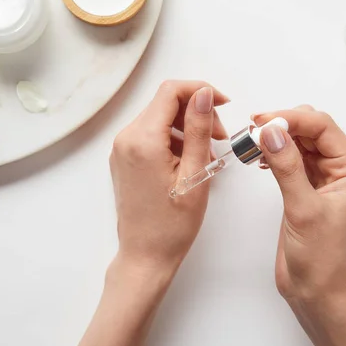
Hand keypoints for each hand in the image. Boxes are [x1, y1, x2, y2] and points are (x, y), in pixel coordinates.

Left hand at [110, 80, 228, 274]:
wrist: (145, 255)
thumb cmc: (172, 224)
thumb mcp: (195, 174)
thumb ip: (199, 129)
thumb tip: (204, 95)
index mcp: (142, 139)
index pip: (171, 91)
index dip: (200, 90)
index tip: (224, 104)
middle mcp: (126, 139)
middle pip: (165, 104)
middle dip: (196, 112)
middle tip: (220, 137)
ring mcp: (121, 149)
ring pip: (159, 119)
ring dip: (186, 127)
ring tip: (207, 153)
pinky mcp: (124, 160)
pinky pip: (151, 136)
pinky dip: (173, 140)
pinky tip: (189, 161)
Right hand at [254, 106, 345, 304]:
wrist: (315, 290)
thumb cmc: (320, 256)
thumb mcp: (303, 208)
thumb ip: (287, 167)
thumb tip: (271, 131)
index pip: (322, 127)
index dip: (292, 118)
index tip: (262, 121)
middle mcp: (340, 169)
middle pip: (310, 130)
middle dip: (282, 125)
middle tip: (253, 131)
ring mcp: (322, 178)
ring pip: (298, 143)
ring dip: (275, 139)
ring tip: (251, 143)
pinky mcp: (305, 188)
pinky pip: (290, 159)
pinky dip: (274, 154)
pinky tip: (258, 158)